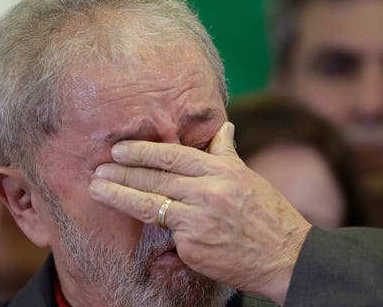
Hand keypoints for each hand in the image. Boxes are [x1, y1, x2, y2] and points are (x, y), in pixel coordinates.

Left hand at [89, 122, 311, 304]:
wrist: (286, 257)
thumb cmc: (268, 215)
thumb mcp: (248, 178)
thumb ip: (227, 153)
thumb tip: (224, 126)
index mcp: (222, 172)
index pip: (173, 156)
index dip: (143, 152)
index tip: (119, 149)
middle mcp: (210, 193)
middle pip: (156, 180)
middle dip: (122, 173)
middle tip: (97, 168)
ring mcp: (200, 221)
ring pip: (152, 207)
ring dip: (120, 197)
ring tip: (97, 189)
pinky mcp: (194, 248)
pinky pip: (169, 237)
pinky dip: (156, 232)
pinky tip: (133, 226)